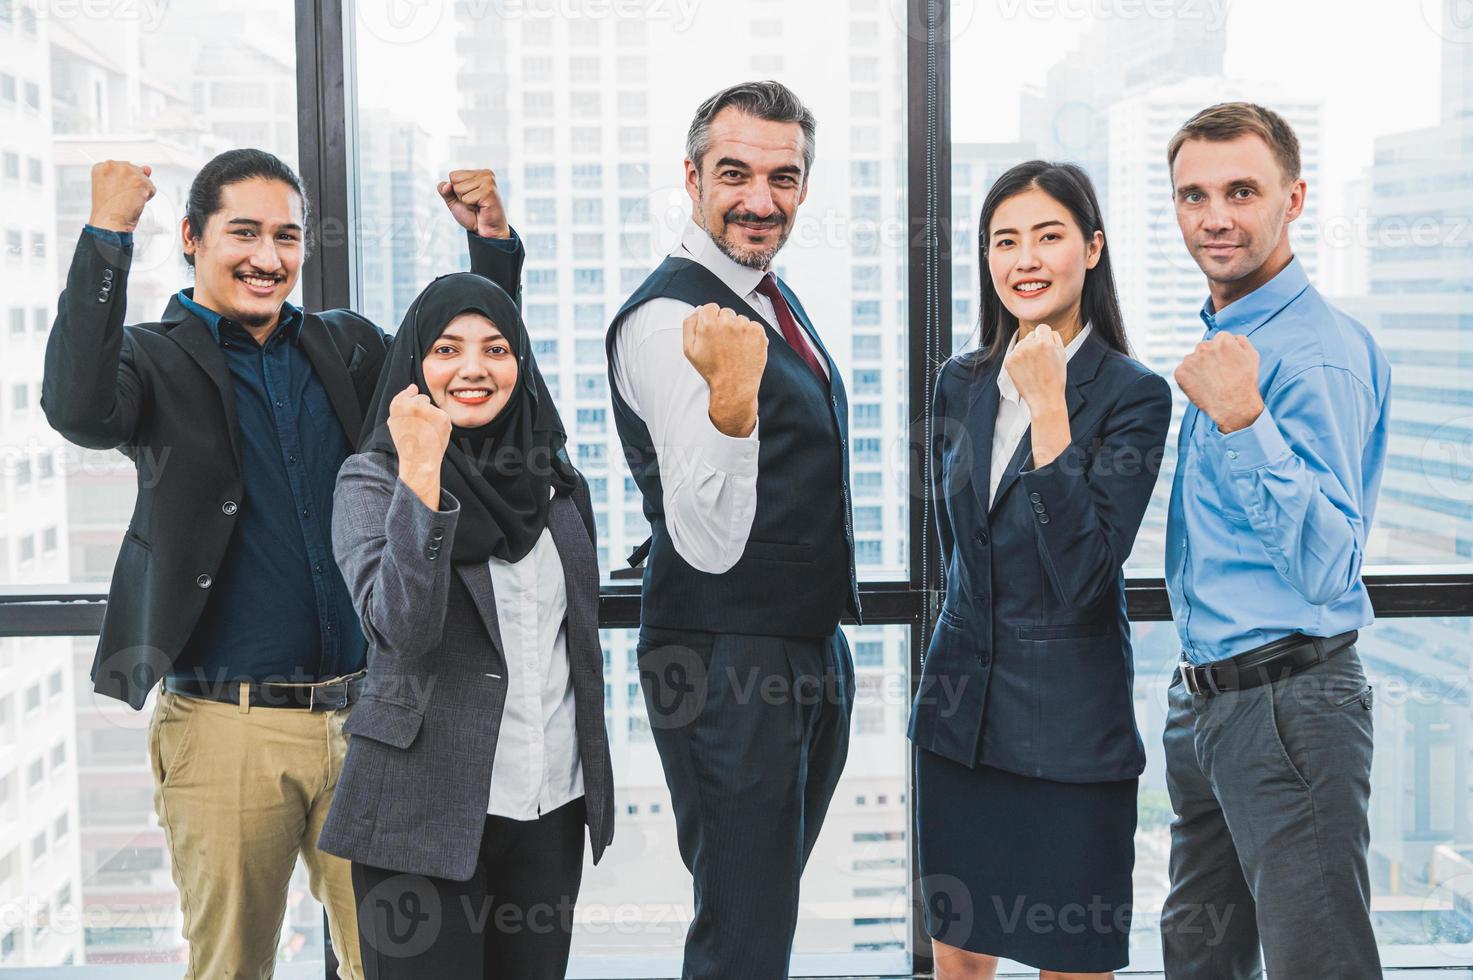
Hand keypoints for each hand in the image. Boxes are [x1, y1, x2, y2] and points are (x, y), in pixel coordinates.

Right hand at [88, 161, 155, 233]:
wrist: (110, 222)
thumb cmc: (108, 210)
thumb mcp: (110, 187)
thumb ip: (127, 174)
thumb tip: (147, 169)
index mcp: (101, 167)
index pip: (121, 167)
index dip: (122, 181)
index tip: (117, 190)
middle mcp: (113, 165)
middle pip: (134, 169)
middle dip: (132, 183)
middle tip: (123, 197)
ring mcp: (128, 172)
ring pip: (144, 178)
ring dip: (140, 190)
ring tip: (128, 200)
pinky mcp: (140, 181)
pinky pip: (151, 188)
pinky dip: (147, 197)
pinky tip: (135, 202)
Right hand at [388, 384, 451, 478]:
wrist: (419, 460)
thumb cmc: (406, 443)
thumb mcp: (395, 422)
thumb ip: (401, 403)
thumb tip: (413, 387)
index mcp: (398, 404)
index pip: (409, 391)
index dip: (412, 401)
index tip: (413, 413)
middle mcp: (413, 404)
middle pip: (423, 398)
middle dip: (423, 410)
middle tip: (418, 428)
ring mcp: (429, 409)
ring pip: (434, 408)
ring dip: (432, 418)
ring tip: (426, 433)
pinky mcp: (443, 416)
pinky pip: (443, 416)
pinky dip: (441, 425)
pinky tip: (434, 435)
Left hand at [438, 169, 509, 238]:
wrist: (486, 231)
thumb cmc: (473, 215)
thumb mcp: (454, 201)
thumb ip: (445, 191)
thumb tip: (446, 185)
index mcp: (478, 173)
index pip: (453, 175)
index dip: (456, 190)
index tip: (470, 198)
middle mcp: (485, 174)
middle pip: (455, 180)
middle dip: (460, 195)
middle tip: (474, 203)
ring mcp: (488, 181)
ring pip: (459, 189)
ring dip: (466, 201)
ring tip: (478, 205)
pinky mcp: (489, 192)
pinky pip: (466, 198)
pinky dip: (470, 206)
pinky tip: (481, 208)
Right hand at [682, 304, 766, 436]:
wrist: (733, 386)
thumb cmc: (712, 370)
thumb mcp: (689, 350)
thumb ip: (689, 325)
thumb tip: (696, 311)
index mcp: (708, 324)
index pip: (710, 307)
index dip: (711, 320)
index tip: (714, 331)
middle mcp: (727, 322)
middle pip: (726, 312)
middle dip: (724, 324)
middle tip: (724, 343)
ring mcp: (744, 326)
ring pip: (740, 319)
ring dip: (738, 329)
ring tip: (734, 347)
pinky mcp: (758, 332)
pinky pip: (754, 325)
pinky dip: (750, 334)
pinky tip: (744, 348)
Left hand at [1003, 324, 1067, 415]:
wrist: (1044, 398)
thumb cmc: (1056, 377)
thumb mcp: (1062, 354)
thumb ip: (1055, 338)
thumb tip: (1046, 330)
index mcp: (1044, 342)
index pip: (1042, 328)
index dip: (1046, 337)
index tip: (1047, 346)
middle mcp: (1029, 345)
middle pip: (1031, 335)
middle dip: (1036, 344)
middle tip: (1042, 361)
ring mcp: (1017, 353)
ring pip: (1022, 344)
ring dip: (1027, 351)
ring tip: (1034, 367)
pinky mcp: (1008, 361)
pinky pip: (1014, 353)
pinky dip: (1019, 360)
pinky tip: (1026, 370)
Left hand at [1175, 333, 1263, 433]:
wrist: (1234, 406)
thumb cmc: (1245, 382)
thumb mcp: (1252, 356)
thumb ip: (1241, 341)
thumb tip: (1231, 337)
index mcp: (1222, 339)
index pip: (1219, 340)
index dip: (1223, 353)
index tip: (1226, 364)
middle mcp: (1204, 346)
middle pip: (1204, 348)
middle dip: (1209, 359)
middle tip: (1218, 375)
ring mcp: (1190, 360)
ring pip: (1193, 360)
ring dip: (1198, 368)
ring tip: (1211, 382)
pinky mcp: (1180, 372)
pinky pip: (1183, 372)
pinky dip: (1189, 378)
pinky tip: (1201, 386)